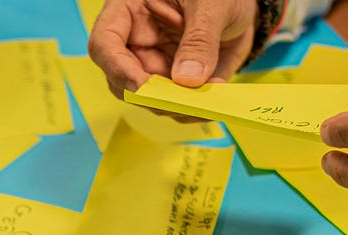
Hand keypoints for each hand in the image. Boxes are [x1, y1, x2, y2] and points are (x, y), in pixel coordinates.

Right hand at [88, 0, 256, 93]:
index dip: (118, 68)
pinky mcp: (174, 82)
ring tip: (206, 102)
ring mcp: (153, 65)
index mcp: (129, 12)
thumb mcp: (211, 5)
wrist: (242, 4)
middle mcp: (135, 43)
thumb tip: (187, 80)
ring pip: (148, 100)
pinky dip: (192, 110)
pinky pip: (175, 105)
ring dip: (175, 108)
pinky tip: (213, 101)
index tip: (144, 87)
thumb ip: (199, 40)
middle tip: (184, 102)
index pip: (105, 43)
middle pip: (123, 81)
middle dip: (152, 97)